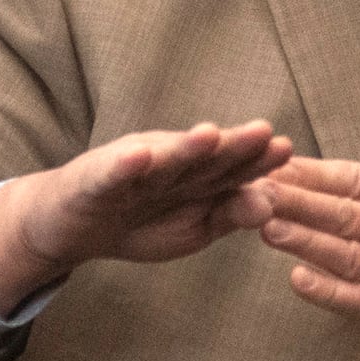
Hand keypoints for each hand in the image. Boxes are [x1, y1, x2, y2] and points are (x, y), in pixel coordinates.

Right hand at [0, 120, 290, 315]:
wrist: (72, 227)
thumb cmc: (140, 221)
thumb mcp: (194, 227)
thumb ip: (230, 213)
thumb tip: (271, 205)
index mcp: (196, 175)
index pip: (233, 167)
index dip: (258, 160)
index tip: (287, 150)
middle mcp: (169, 164)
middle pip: (205, 156)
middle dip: (232, 145)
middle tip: (264, 133)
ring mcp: (133, 170)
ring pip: (163, 160)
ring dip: (185, 147)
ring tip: (209, 134)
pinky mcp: (96, 181)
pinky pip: (112, 174)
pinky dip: (124, 166)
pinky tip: (139, 156)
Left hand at [259, 89, 359, 360]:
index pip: (357, 178)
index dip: (311, 170)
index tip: (272, 161)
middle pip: (342, 213)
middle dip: (292, 199)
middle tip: (246, 186)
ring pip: (345, 256)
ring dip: (299, 239)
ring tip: (260, 221)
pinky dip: (330, 293)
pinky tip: (298, 279)